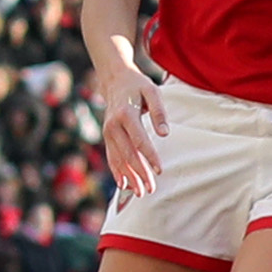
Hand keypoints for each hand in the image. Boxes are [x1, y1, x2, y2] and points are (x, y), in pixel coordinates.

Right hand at [93, 35, 167, 198]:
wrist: (114, 79)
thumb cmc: (137, 86)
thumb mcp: (153, 92)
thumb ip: (159, 113)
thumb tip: (165, 133)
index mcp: (125, 114)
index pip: (139, 140)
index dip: (150, 156)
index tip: (160, 170)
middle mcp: (112, 125)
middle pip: (127, 154)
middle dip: (139, 173)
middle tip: (151, 189)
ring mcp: (107, 132)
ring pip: (118, 159)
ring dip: (129, 177)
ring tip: (140, 193)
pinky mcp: (106, 136)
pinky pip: (111, 157)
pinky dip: (117, 171)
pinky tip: (124, 184)